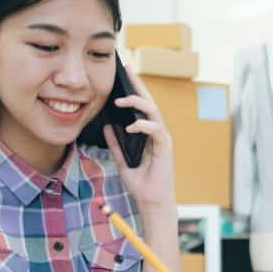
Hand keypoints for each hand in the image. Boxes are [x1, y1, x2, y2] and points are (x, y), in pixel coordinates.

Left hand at [103, 67, 175, 208]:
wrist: (151, 201)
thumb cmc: (140, 184)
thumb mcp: (122, 161)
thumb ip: (115, 144)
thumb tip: (107, 126)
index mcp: (147, 134)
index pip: (141, 107)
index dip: (134, 89)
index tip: (124, 73)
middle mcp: (157, 133)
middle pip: (149, 103)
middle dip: (138, 86)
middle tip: (127, 70)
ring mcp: (162, 139)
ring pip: (154, 113)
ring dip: (138, 104)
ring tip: (121, 101)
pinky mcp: (165, 148)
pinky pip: (156, 131)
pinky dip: (143, 126)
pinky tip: (130, 127)